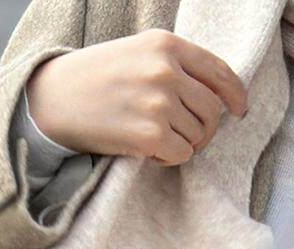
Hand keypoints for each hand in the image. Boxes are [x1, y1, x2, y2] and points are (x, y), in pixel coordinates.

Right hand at [25, 30, 247, 167]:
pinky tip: (147, 149)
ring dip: (184, 143)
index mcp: (166, 45)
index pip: (220, 72)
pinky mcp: (149, 134)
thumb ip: (175, 64)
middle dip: (205, 128)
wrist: (54, 99)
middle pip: (213, 110)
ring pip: (199, 135)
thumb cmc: (96, 79)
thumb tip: (216, 93)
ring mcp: (158, 103)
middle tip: (186, 135)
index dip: (235, 95)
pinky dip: (168, 158)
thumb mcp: (138, 52)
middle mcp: (166, 70)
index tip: (239, 110)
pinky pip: (181, 155)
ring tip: (156, 138)